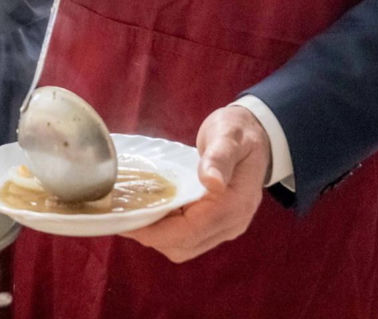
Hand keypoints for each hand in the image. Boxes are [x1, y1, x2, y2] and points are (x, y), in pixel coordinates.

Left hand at [121, 105, 270, 261]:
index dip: (158, 230)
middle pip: (185, 245)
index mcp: (237, 203)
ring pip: (184, 246)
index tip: (128, 220)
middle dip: (152, 235)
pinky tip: (151, 210)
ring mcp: (226, 226)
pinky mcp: (217, 224)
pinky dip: (166, 230)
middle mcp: (233, 223)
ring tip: (132, 213)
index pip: (192, 230)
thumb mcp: (229, 135)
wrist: (255, 135)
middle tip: (122, 214)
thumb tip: (211, 181)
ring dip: (157, 235)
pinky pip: (188, 238)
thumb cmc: (239, 131)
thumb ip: (220, 156)